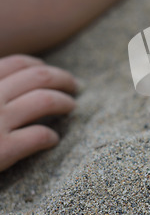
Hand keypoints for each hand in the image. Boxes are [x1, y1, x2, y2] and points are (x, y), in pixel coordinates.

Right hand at [0, 55, 76, 170]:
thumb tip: (4, 81)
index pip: (18, 64)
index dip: (41, 66)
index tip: (51, 71)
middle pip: (40, 77)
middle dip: (64, 79)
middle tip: (75, 85)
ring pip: (46, 101)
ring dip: (65, 102)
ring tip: (72, 107)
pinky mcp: (1, 150)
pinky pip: (38, 136)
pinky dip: (50, 136)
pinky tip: (52, 140)